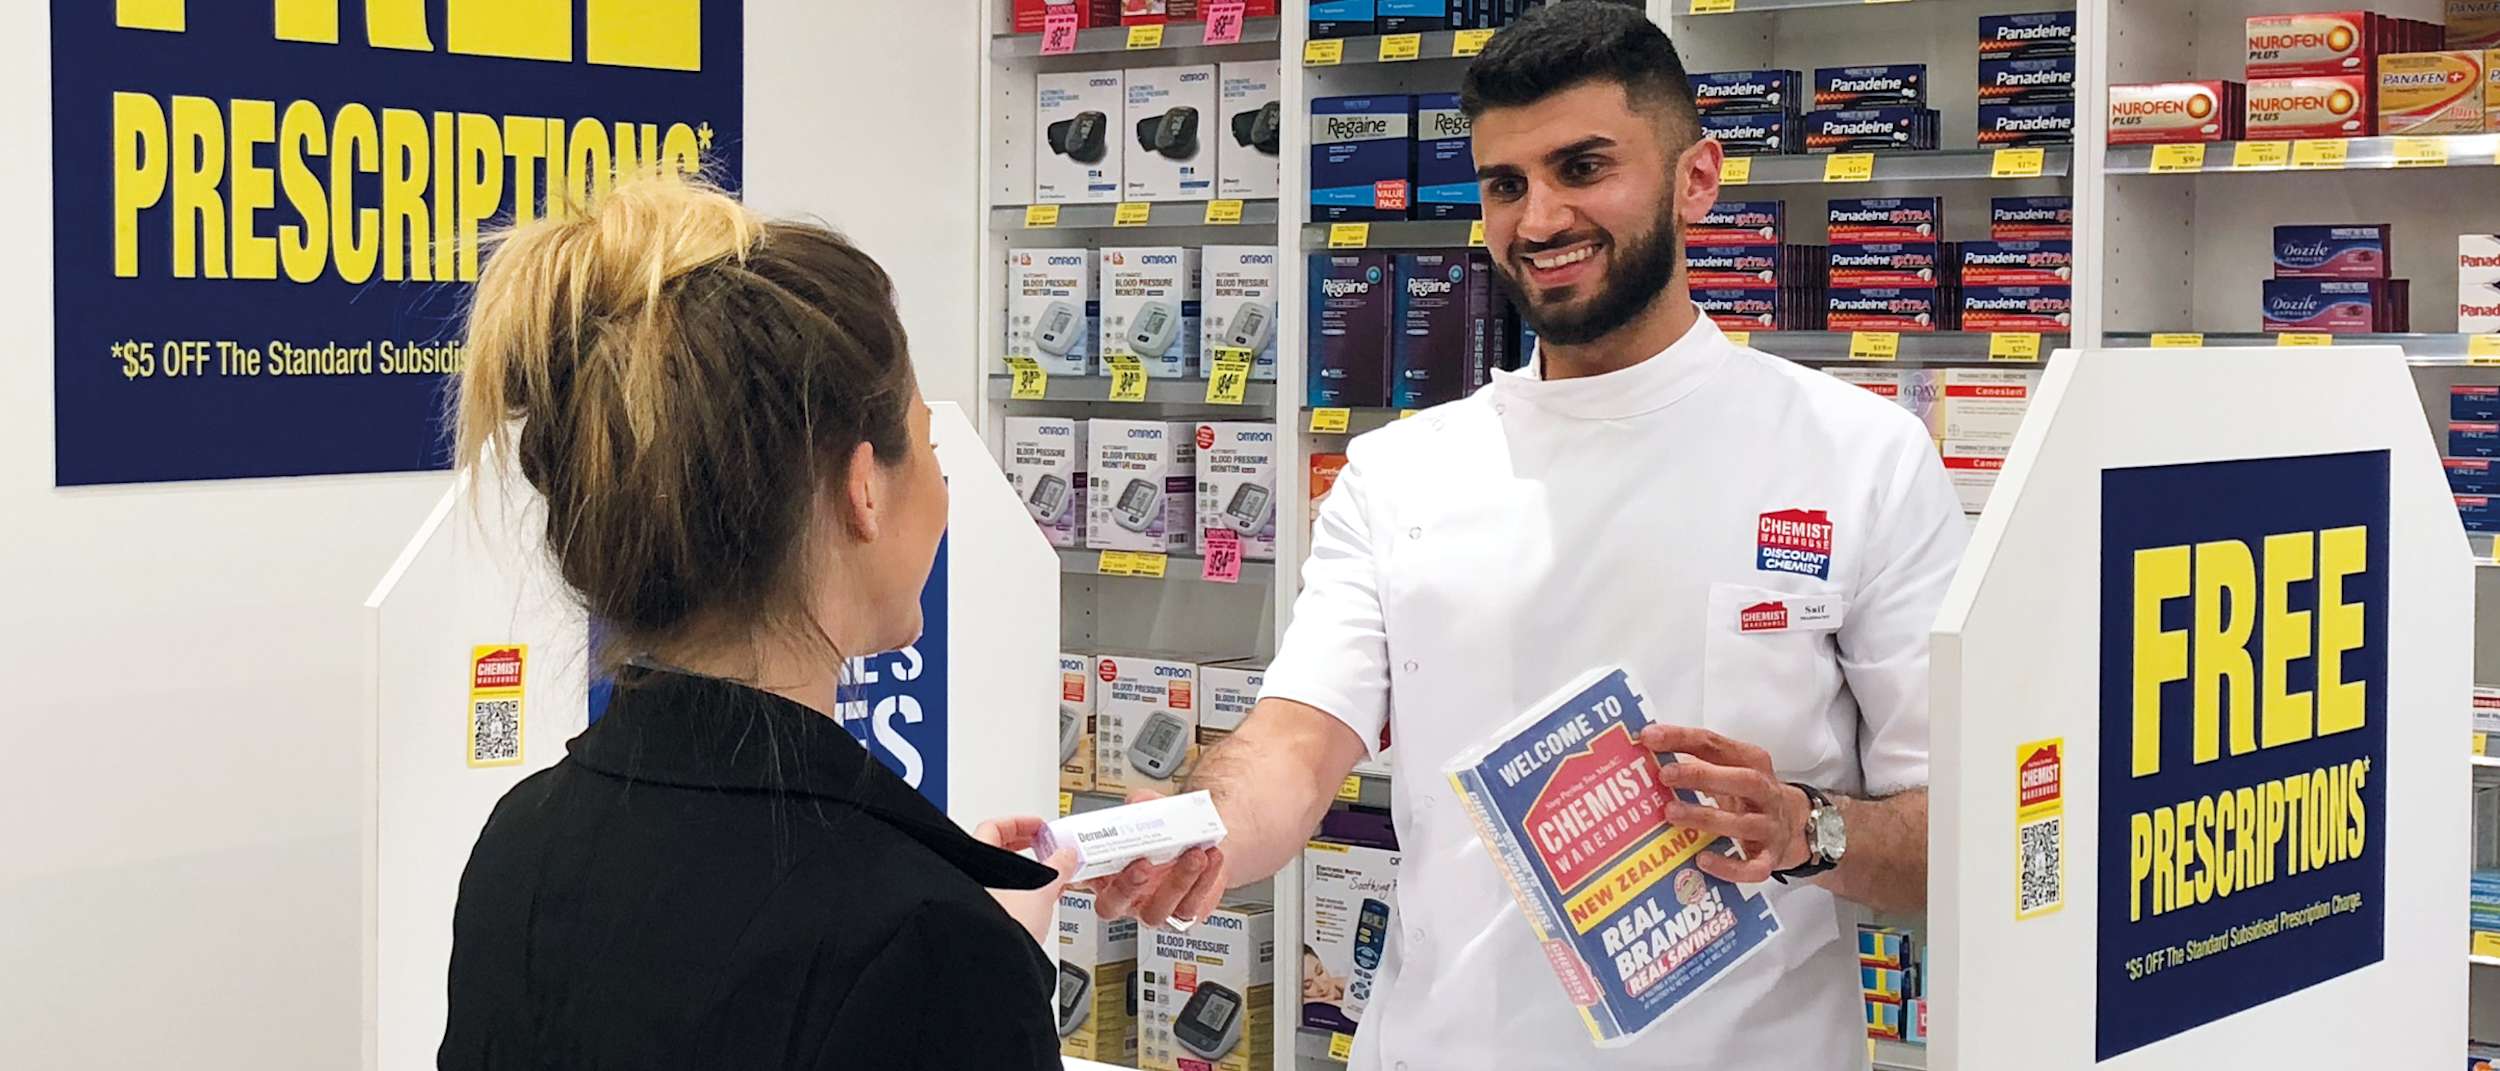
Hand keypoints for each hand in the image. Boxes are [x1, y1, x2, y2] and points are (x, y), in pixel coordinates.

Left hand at [973, 816, 1079, 944]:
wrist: (998, 965)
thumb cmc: (1003, 929)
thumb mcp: (1042, 890)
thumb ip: (1058, 868)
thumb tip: (1067, 856)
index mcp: (978, 862)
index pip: (993, 827)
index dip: (1019, 822)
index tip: (1038, 826)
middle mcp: (972, 879)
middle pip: (997, 850)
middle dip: (1025, 846)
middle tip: (1045, 845)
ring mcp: (978, 899)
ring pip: (1002, 875)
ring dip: (1027, 870)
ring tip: (1050, 872)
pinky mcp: (987, 919)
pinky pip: (1005, 895)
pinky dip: (1023, 890)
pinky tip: (1042, 897)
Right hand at [1081, 789, 1227, 927]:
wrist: (1201, 841)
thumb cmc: (1167, 832)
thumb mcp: (1151, 810)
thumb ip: (1143, 804)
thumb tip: (1140, 802)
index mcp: (1105, 872)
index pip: (1077, 879)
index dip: (1072, 876)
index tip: (1083, 860)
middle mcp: (1126, 895)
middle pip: (1112, 905)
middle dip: (1127, 886)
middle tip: (1143, 863)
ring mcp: (1152, 907)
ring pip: (1155, 911)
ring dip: (1177, 882)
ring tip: (1194, 855)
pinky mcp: (1182, 913)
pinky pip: (1190, 906)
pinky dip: (1204, 881)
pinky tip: (1212, 859)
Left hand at [1640, 724, 1813, 883]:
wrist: (1795, 824)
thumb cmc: (1750, 794)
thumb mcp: (1730, 770)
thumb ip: (1697, 763)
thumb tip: (1647, 757)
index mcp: (1752, 762)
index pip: (1716, 744)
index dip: (1682, 738)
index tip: (1650, 737)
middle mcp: (1765, 792)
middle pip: (1741, 780)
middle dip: (1700, 775)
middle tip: (1664, 774)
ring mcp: (1771, 826)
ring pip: (1744, 823)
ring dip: (1706, 817)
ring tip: (1671, 813)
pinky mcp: (1770, 858)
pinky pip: (1753, 867)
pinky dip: (1728, 866)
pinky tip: (1702, 860)